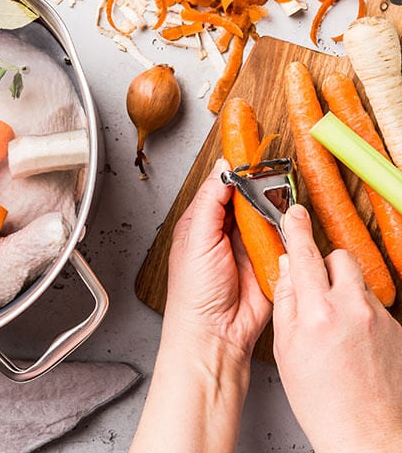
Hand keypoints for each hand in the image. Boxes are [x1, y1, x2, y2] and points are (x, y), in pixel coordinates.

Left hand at [131, 160, 271, 452]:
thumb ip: (211, 201)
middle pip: (248, 197)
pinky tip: (286, 226)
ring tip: (277, 201)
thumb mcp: (196, 236)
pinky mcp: (269, 261)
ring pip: (268, 215)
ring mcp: (248, 245)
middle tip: (272, 172)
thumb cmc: (194, 293)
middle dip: (260, 186)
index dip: (236, 168)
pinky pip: (283, 238)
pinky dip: (287, 232)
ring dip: (274, 210)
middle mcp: (224, 230)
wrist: (215, 333)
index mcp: (201, 221)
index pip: (221, 185)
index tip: (250, 147)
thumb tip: (222, 168)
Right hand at [273, 204, 401, 452]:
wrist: (367, 434)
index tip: (294, 213)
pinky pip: (374, 304)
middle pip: (339, 258)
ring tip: (332, 323)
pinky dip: (360, 312)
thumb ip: (286, 302)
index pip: (304, 255)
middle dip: (324, 265)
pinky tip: (351, 341)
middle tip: (312, 288)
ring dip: (342, 290)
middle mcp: (352, 308)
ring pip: (357, 281)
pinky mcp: (398, 329)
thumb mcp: (286, 349)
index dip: (296, 229)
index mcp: (317, 313)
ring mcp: (380, 318)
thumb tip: (287, 269)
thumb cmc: (322, 401)